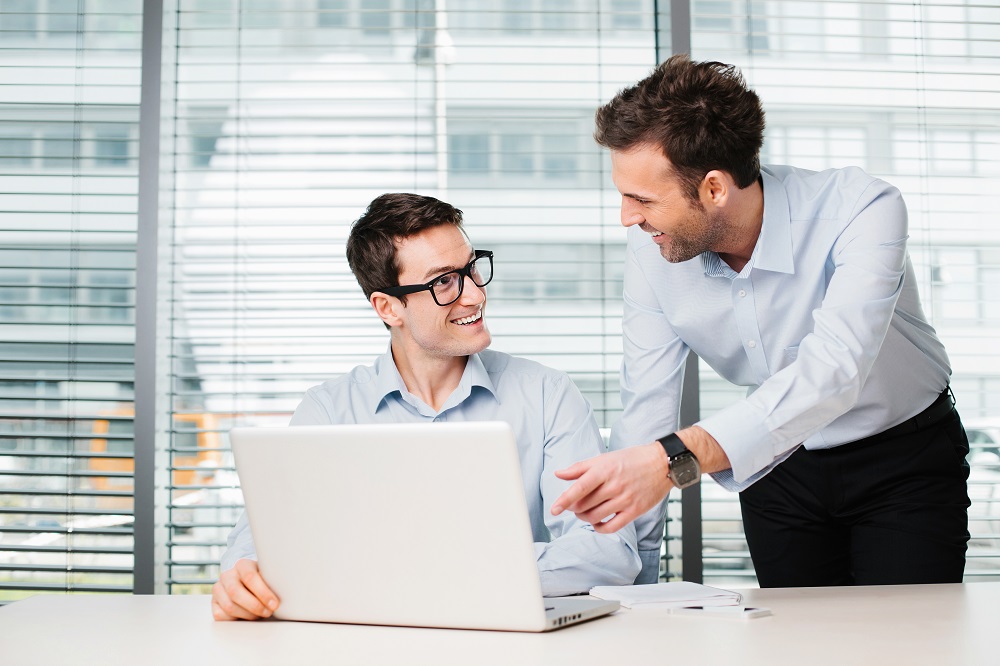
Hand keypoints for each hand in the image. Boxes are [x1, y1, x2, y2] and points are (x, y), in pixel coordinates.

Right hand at [211, 558, 279, 620]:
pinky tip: (247, 616)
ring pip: (229, 606)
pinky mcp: (214, 603)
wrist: (247, 585)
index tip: (275, 604)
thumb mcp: (269, 576)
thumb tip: (291, 587)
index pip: (250, 577)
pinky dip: (236, 619)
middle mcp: (227, 575)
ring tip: (260, 615)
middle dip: (255, 606)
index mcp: (242, 565)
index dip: (263, 593)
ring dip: (248, 615)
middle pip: (236, 592)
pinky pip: (221, 615)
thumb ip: (275, 580)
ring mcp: (218, 589)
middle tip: (268, 612)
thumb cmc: (263, 582)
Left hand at [550, 442, 671, 532]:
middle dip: (574, 508)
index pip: (579, 488)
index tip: (554, 509)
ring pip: (595, 517)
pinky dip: (599, 528)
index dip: (564, 500)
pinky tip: (597, 523)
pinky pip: (611, 527)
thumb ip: (580, 467)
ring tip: (584, 512)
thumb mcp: (604, 458)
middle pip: (585, 505)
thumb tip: (558, 474)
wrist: (661, 464)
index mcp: (604, 470)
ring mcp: (625, 499)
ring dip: (584, 517)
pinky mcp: (634, 511)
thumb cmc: (631, 459)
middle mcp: (614, 485)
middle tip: (573, 505)